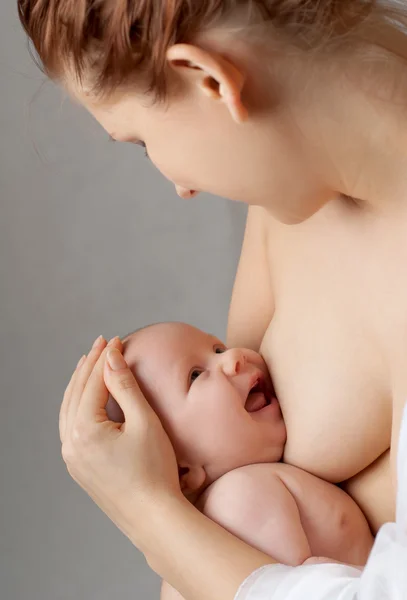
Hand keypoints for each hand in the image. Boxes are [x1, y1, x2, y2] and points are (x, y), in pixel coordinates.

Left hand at [59, 336, 181, 548]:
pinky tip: (86, 399)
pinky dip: (78, 405)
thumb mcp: (144, 422)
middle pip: (75, 393)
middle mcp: (70, 444)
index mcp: (84, 431)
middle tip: (102, 343)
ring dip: (80, 384)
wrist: (154, 518)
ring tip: (90, 364)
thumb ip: (125, 387)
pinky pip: (71, 427)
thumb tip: (111, 357)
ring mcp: (72, 458)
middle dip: (89, 366)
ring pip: (69, 410)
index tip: (116, 338)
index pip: (92, 383)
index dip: (104, 358)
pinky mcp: (79, 468)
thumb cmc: (155, 470)